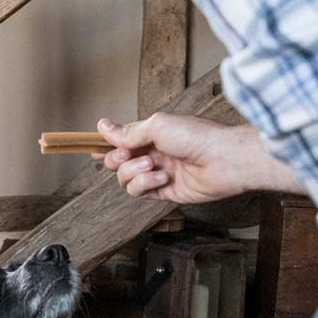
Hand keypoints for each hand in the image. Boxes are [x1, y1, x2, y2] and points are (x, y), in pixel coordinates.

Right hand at [94, 115, 299, 201]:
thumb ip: (128, 132)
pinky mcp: (163, 191)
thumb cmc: (197, 137)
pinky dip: (146, 184)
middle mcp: (153, 153)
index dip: (106, 144)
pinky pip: (139, 192)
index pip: (121, 139)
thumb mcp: (157, 126)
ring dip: (134, 173)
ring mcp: (157, 173)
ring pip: (125, 179)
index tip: (93, 148)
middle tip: (127, 156)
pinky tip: (162, 177)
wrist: (224, 160)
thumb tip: (104, 127)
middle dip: (117, 160)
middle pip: (117, 162)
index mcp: (151, 134)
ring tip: (152, 166)